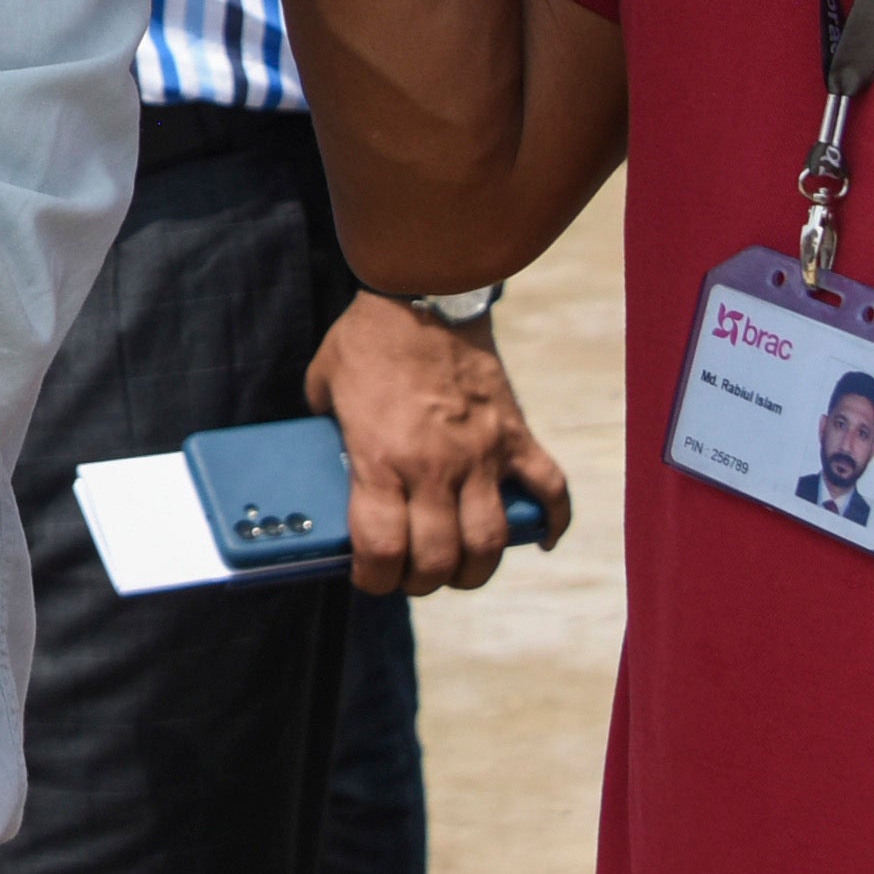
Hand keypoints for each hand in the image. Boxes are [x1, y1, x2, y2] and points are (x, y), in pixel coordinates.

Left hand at [308, 290, 572, 593]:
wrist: (425, 291)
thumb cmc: (368, 338)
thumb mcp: (324, 386)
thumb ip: (325, 430)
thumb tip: (322, 456)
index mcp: (382, 459)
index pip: (383, 550)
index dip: (375, 580)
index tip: (370, 579)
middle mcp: (435, 467)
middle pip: (440, 559)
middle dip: (423, 582)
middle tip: (413, 575)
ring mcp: (481, 453)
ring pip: (492, 540)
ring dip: (476, 567)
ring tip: (462, 566)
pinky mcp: (514, 434)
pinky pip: (550, 488)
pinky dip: (552, 521)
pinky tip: (540, 539)